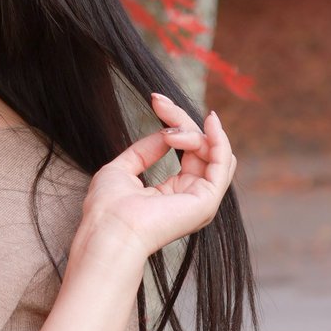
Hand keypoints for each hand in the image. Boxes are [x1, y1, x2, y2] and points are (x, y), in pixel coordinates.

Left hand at [74, 93, 236, 262]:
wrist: (109, 230)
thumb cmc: (108, 207)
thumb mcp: (123, 168)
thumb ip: (147, 150)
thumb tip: (167, 131)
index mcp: (173, 193)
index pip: (186, 151)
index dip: (174, 121)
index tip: (155, 100)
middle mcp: (190, 197)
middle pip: (200, 146)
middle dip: (181, 119)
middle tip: (158, 102)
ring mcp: (201, 200)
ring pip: (212, 151)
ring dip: (191, 129)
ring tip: (169, 129)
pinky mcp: (207, 201)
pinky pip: (222, 163)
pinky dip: (218, 139)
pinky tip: (210, 121)